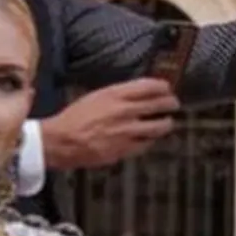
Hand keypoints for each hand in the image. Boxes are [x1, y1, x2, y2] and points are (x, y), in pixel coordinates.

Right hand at [41, 80, 178, 172]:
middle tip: (174, 104)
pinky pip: (145, 144)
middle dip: (170, 103)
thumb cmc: (74, 118)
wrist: (62, 141)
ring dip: (166, 123)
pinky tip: (151, 138)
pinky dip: (150, 140)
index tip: (167, 87)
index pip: (150, 86)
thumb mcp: (96, 96)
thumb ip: (118, 95)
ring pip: (158, 126)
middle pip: (159, 104)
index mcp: (116, 94)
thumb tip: (136, 95)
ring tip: (168, 123)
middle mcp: (125, 111)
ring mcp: (127, 132)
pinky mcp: (124, 149)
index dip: (163, 86)